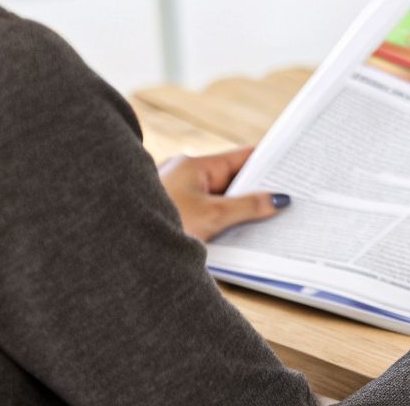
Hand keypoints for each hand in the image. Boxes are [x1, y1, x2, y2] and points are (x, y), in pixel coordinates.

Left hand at [157, 146, 287, 241]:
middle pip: (230, 179)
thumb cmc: (161, 226)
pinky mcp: (168, 215)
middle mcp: (183, 175)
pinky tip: (234, 234)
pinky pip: (203, 212)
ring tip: (266, 220)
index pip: (241, 157)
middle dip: (256, 190)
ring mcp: (174, 195)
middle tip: (286, 200)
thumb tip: (279, 199)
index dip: (268, 163)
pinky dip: (220, 220)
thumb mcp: (212, 217)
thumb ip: (248, 207)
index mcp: (194, 165)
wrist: (118, 252)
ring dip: (238, 209)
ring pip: (216, 198)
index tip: (291, 169)